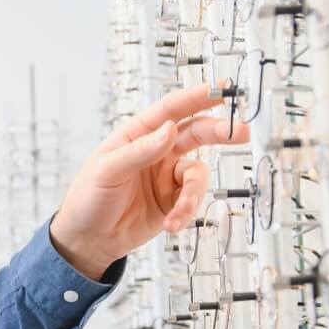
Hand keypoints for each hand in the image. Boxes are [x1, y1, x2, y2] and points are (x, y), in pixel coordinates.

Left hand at [49, 82, 250, 279]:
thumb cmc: (88, 198)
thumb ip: (140, 151)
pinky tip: (171, 225)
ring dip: (193, 193)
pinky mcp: (173, 201)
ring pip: (197, 174)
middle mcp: (157, 151)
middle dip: (219, 131)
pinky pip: (191, 201)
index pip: (171, 109)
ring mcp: (167, 176)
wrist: (88, 240)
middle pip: (196, 133)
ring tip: (179, 213)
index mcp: (138, 134)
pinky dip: (185, 213)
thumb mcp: (107, 170)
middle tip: (240, 131)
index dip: (197, 97)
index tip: (221, 88)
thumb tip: (170, 129)